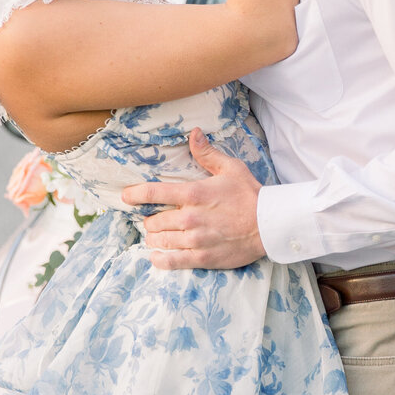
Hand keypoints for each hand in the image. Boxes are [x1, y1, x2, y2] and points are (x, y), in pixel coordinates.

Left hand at [122, 128, 264, 268]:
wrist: (269, 225)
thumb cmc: (250, 194)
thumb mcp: (230, 168)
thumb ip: (207, 153)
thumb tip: (193, 132)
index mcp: (194, 193)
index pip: (153, 192)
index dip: (134, 194)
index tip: (125, 196)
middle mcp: (190, 217)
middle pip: (153, 220)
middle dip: (150, 220)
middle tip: (154, 219)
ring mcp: (195, 239)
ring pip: (159, 240)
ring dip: (154, 238)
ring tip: (157, 235)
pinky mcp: (202, 257)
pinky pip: (171, 261)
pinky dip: (160, 259)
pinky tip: (157, 256)